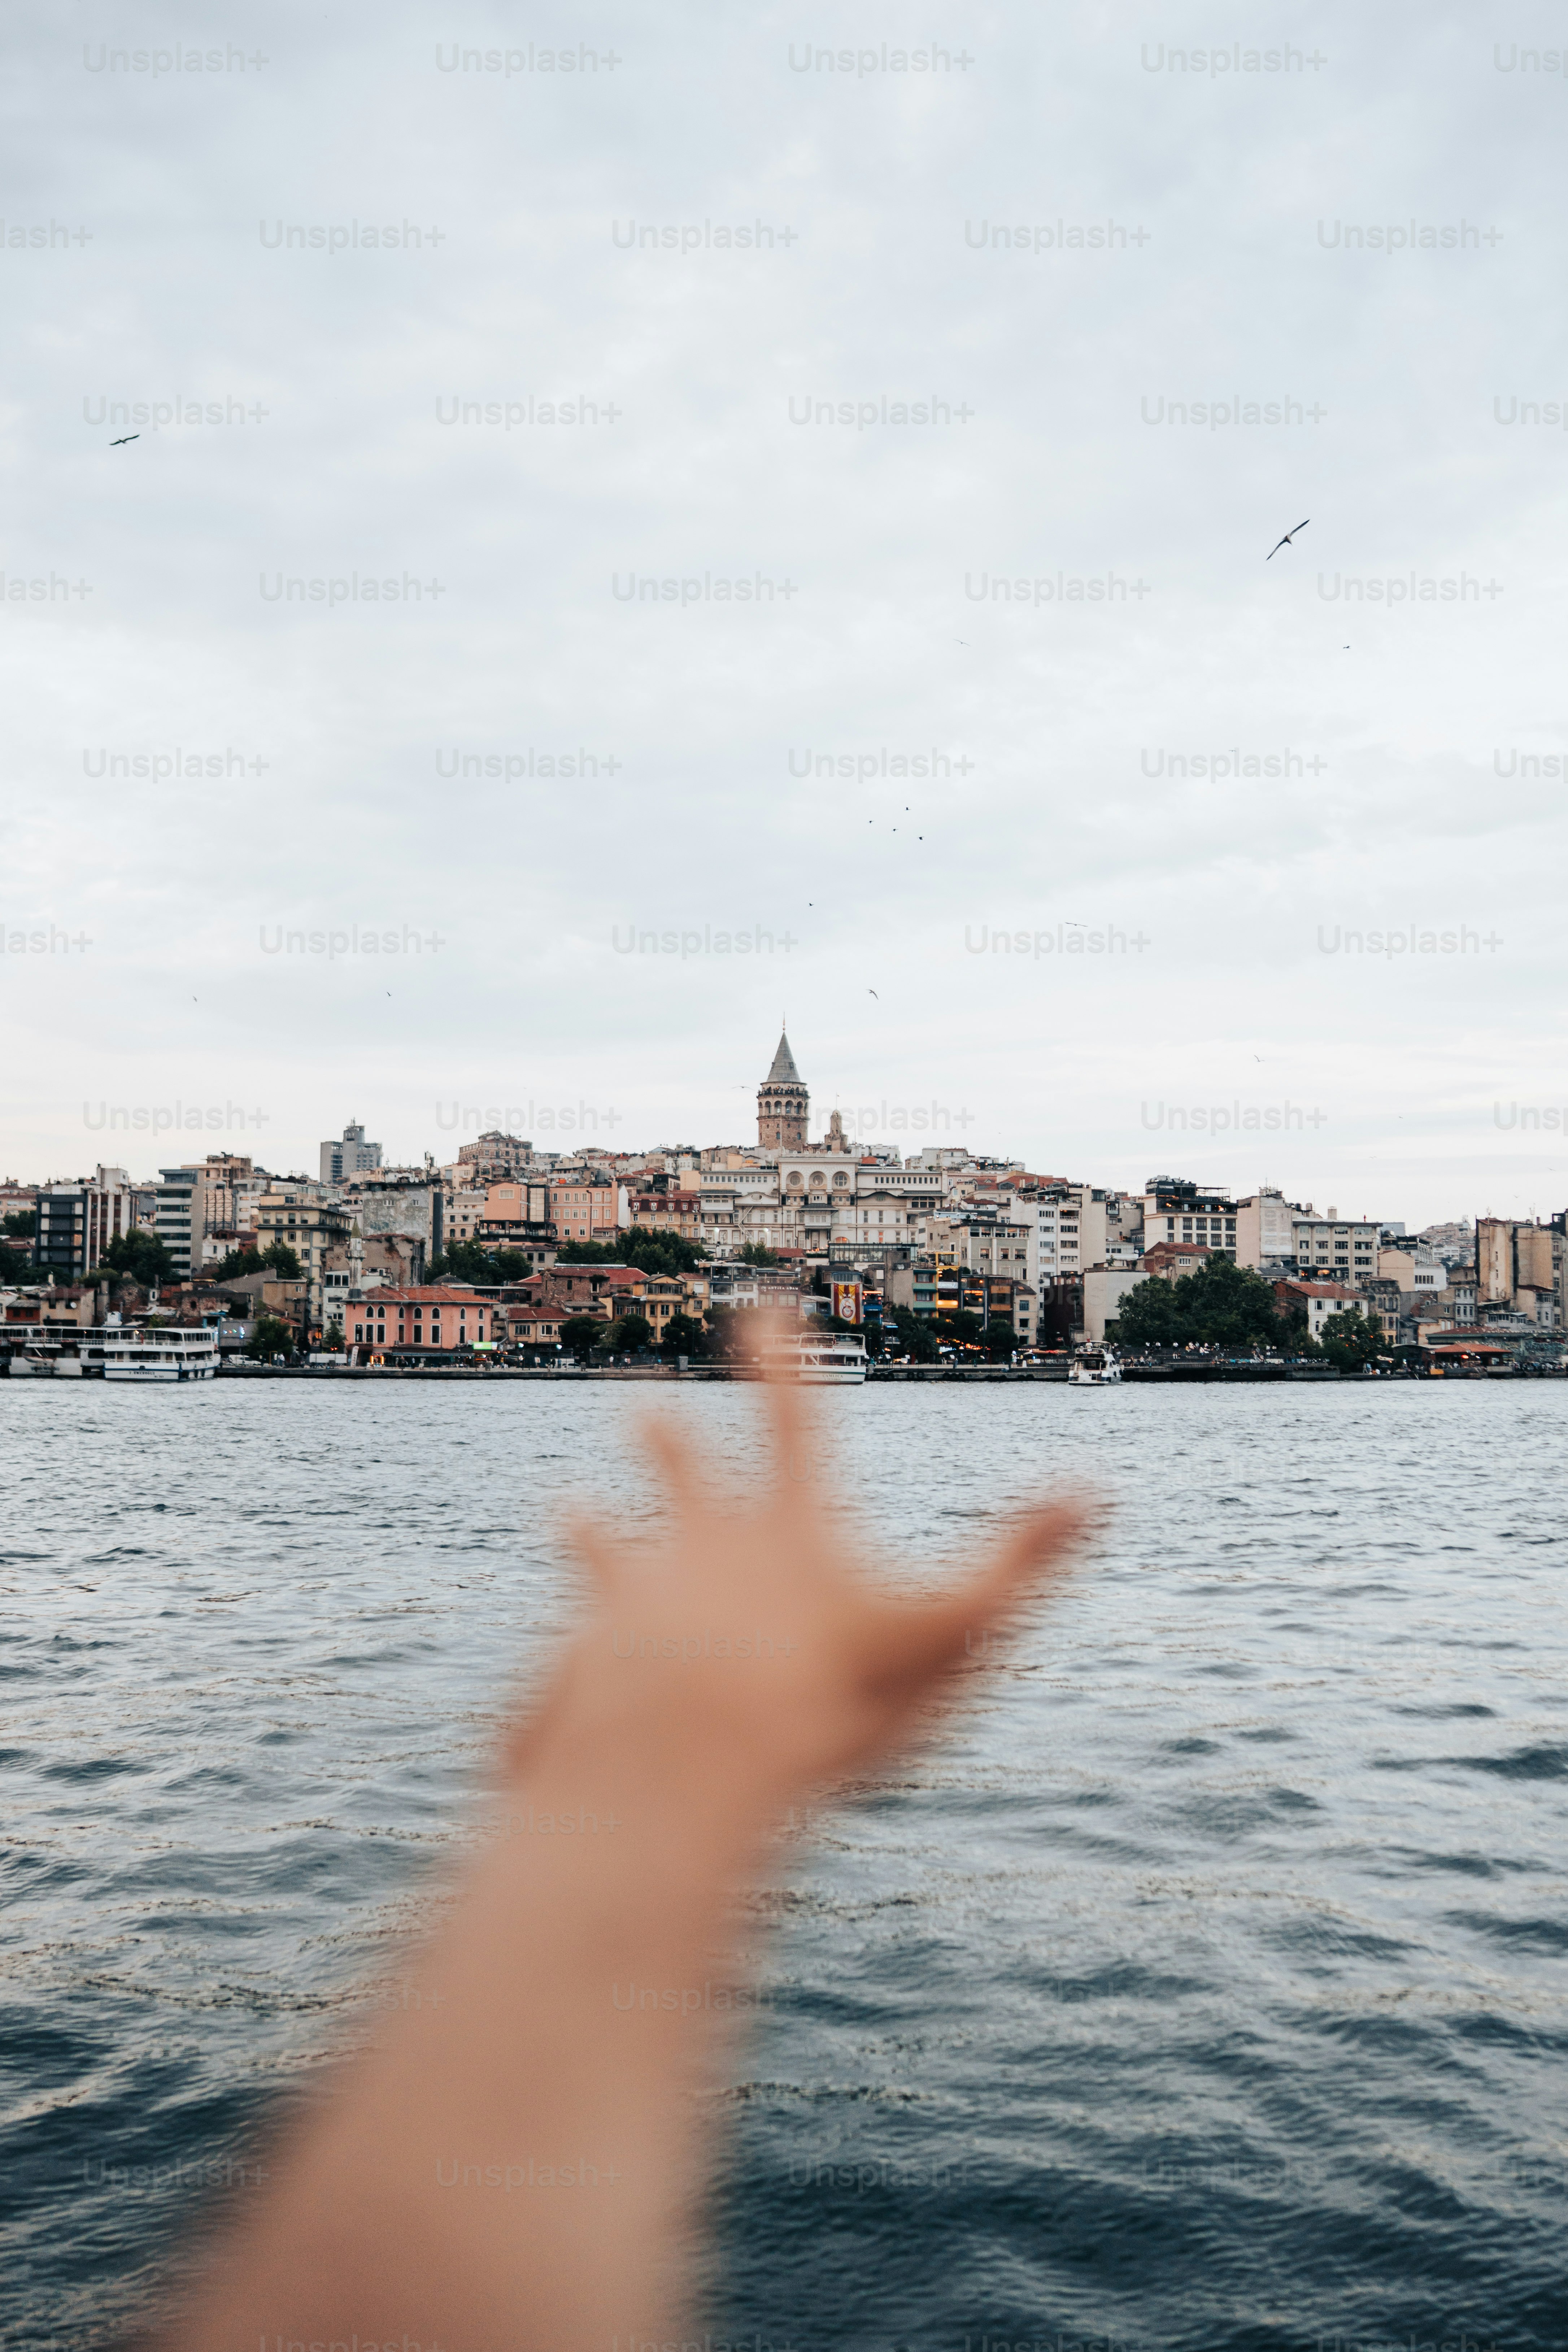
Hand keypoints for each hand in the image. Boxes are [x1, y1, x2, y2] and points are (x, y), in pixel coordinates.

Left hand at [507, 1337, 1087, 1818]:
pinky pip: (566, 1660)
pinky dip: (562, 1670)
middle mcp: (696, 1545)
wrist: (686, 1757)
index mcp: (785, 1530)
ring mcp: (626, 1600)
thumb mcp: (952, 1628)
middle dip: (669, 1439)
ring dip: (590, 1528)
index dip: (781, 1360)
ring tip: (568, 1507)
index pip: (793, 1420)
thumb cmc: (830, 1697)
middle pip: (681, 1471)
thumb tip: (1095, 1490)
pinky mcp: (575, 1666)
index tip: (762, 1304)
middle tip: (645, 1407)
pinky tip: (550, 1685)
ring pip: (601, 1548)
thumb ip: (1022, 1560)